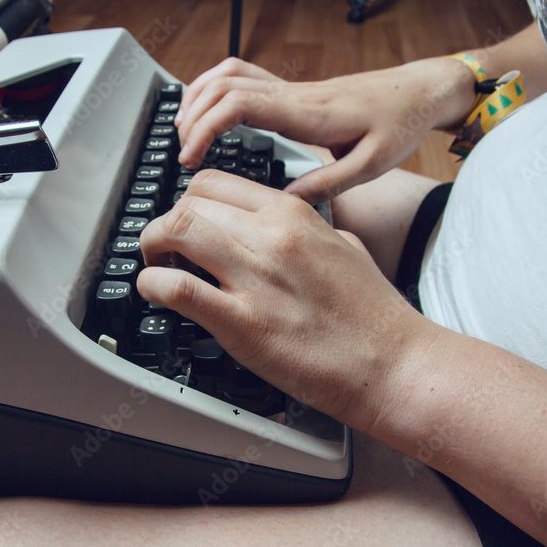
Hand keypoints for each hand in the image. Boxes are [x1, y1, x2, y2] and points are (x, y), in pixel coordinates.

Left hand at [136, 169, 429, 429]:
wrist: (394, 363)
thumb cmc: (373, 315)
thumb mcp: (344, 246)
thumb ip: (307, 229)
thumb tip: (279, 228)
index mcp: (293, 215)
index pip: (215, 183)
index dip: (188, 203)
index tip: (186, 225)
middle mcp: (271, 236)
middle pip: (188, 202)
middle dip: (165, 225)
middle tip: (166, 251)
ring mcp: (256, 277)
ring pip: (176, 230)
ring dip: (153, 248)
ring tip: (157, 268)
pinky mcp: (243, 322)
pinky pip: (176, 288)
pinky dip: (152, 286)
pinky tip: (156, 294)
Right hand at [174, 57, 475, 202]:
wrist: (420, 91)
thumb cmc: (400, 124)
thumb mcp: (372, 164)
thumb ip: (328, 184)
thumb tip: (283, 202)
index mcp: (306, 113)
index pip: (238, 105)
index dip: (204, 129)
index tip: (189, 160)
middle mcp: (293, 94)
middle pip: (223, 86)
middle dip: (192, 118)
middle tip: (182, 155)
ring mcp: (291, 87)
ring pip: (228, 74)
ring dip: (199, 98)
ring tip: (184, 133)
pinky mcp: (294, 89)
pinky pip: (244, 75)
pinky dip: (217, 88)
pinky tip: (210, 111)